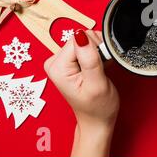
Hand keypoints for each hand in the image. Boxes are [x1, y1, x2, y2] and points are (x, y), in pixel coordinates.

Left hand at [44, 29, 118, 156]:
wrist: (97, 120)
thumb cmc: (98, 107)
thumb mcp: (97, 84)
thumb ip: (89, 59)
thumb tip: (81, 36)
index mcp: (57, 67)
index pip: (78, 39)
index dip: (95, 48)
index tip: (100, 64)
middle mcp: (55, 62)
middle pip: (81, 38)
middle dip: (97, 50)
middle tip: (100, 69)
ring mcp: (61, 61)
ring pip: (85, 40)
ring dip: (98, 52)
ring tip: (99, 70)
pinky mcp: (69, 60)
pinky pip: (86, 46)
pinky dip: (96, 54)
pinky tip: (97, 67)